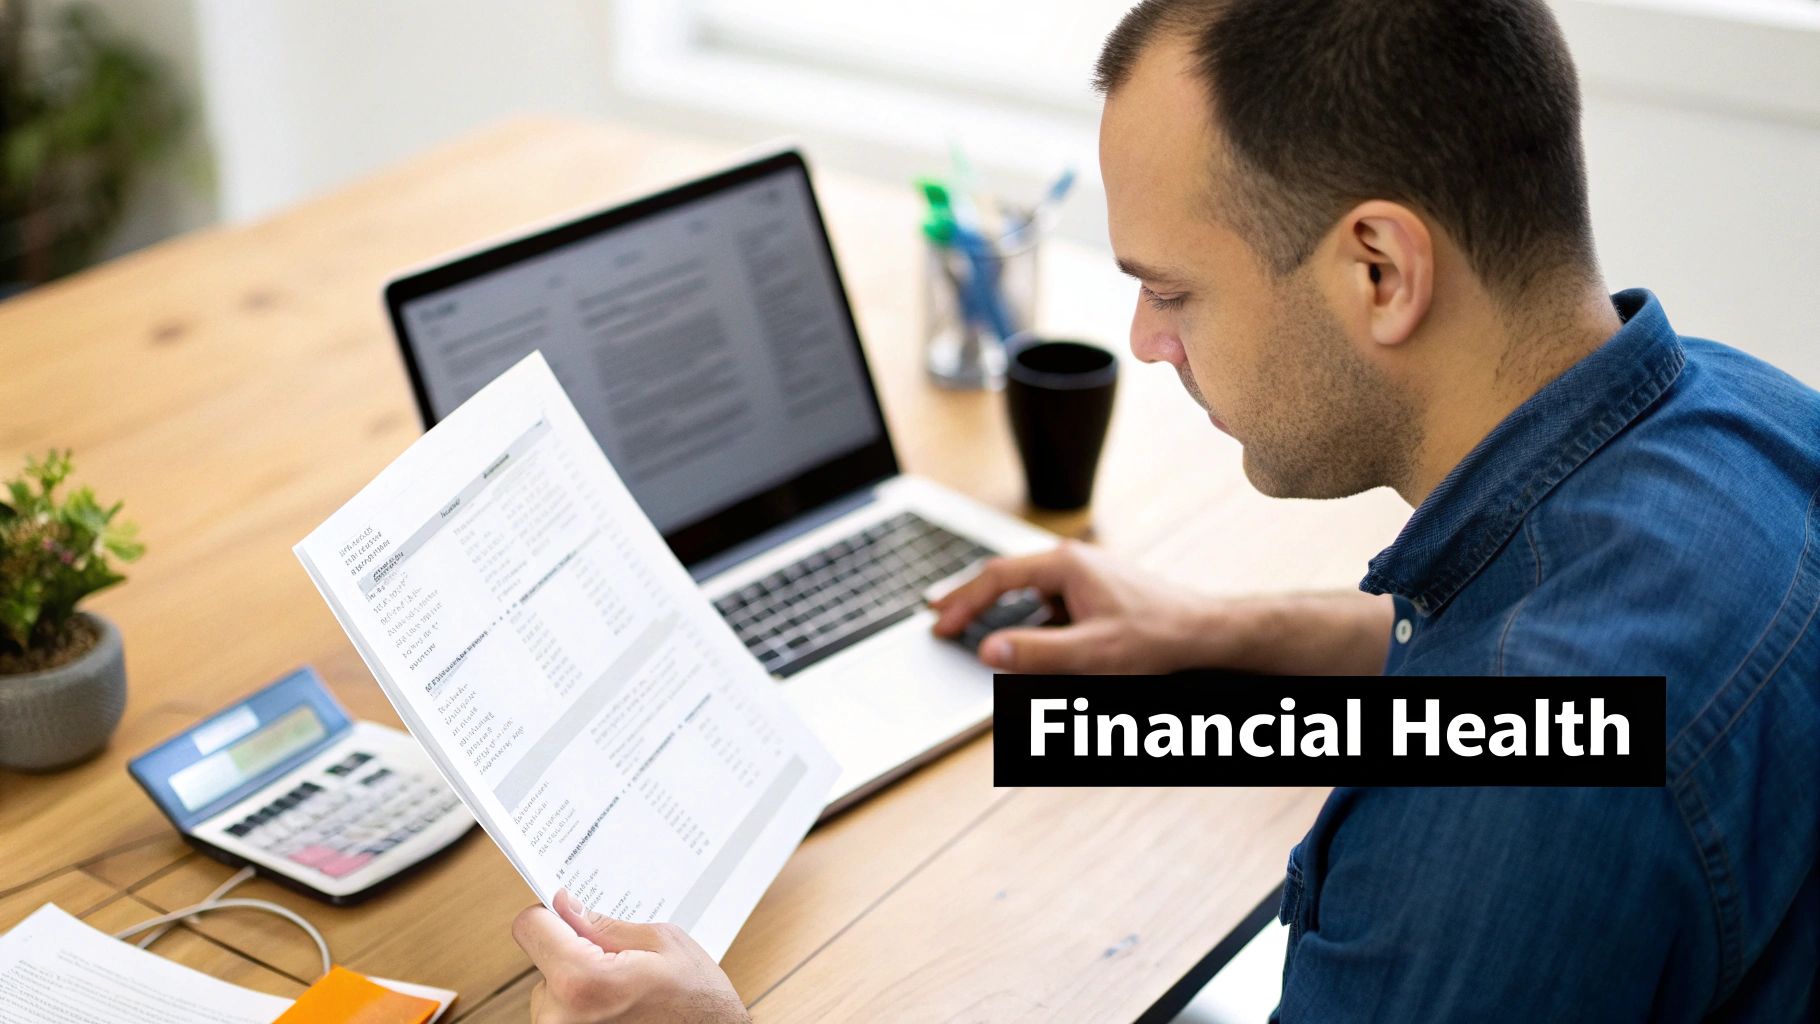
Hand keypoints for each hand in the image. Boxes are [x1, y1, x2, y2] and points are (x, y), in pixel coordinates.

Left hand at [512, 891, 748, 1023]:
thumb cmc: (698, 1005)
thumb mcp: (662, 943)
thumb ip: (603, 924)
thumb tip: (565, 905)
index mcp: (581, 981)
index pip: (530, 926)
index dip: (552, 914)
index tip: (571, 915)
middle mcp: (560, 1017)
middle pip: (542, 958)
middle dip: (574, 952)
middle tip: (620, 965)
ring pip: (551, 987)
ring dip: (579, 984)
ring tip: (625, 994)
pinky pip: (561, 1012)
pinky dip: (583, 1007)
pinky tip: (618, 1011)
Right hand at [929, 541, 1224, 673]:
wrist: (1204, 632)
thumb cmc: (1156, 637)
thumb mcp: (1091, 653)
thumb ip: (1036, 653)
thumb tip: (988, 650)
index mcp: (1065, 565)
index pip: (996, 578)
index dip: (962, 602)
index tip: (941, 625)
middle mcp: (1071, 561)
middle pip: (1005, 577)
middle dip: (970, 599)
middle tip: (938, 618)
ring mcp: (1083, 574)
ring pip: (1026, 589)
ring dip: (998, 609)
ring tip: (970, 627)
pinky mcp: (1093, 590)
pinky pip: (1048, 600)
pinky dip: (1026, 616)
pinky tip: (1022, 636)